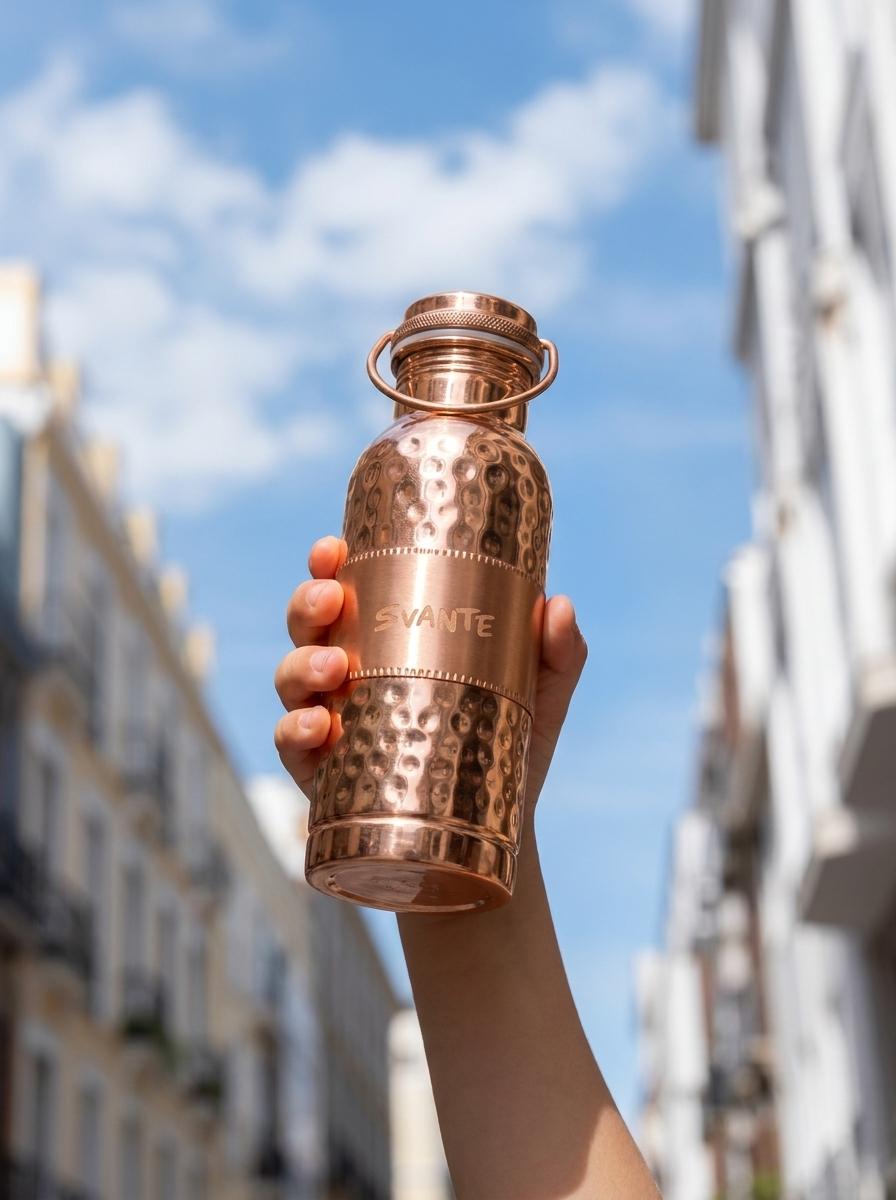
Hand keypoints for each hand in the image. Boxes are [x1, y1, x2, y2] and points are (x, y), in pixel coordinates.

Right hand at [274, 534, 587, 809]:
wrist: (499, 832)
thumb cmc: (509, 744)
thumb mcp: (539, 693)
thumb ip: (558, 651)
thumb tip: (558, 605)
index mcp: (389, 640)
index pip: (346, 590)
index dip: (326, 565)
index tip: (333, 548)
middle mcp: (350, 674)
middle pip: (308, 625)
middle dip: (308, 604)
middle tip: (333, 600)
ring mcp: (331, 722)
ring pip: (292, 679)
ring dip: (301, 664)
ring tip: (333, 667)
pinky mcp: (324, 776)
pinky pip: (292, 749)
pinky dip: (294, 732)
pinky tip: (318, 726)